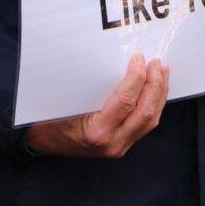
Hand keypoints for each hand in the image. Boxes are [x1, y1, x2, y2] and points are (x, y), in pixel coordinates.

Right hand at [27, 54, 168, 157]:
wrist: (43, 141)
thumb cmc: (50, 118)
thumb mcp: (67, 100)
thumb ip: (94, 87)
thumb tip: (117, 60)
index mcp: (97, 132)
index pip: (126, 101)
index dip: (136, 77)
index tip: (139, 58)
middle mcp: (112, 143)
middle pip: (145, 112)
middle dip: (155, 85)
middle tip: (156, 63)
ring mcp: (119, 147)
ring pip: (150, 120)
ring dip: (159, 94)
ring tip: (161, 73)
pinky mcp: (123, 145)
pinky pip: (145, 125)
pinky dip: (154, 105)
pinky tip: (155, 90)